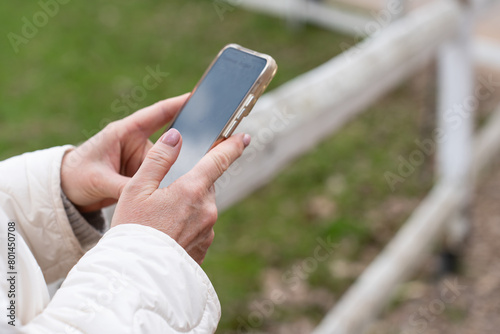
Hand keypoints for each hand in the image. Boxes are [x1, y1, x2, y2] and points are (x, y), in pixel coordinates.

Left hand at [61, 94, 188, 211]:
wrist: (66, 192)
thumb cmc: (76, 176)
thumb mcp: (99, 180)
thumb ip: (124, 186)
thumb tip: (148, 195)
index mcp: (125, 132)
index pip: (157, 113)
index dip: (179, 103)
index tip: (200, 96)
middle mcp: (136, 144)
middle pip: (169, 142)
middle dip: (188, 144)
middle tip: (213, 144)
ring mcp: (140, 160)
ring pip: (167, 163)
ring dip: (177, 170)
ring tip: (193, 178)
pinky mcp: (141, 174)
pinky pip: (160, 176)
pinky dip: (168, 183)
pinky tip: (180, 190)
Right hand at [111, 129, 249, 263]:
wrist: (136, 276)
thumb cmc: (132, 230)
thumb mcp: (136, 189)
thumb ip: (158, 159)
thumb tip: (176, 137)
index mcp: (192, 190)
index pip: (218, 160)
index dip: (232, 146)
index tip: (243, 138)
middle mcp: (207, 209)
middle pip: (204, 185)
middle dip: (189, 184)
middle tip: (163, 194)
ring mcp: (208, 230)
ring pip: (201, 207)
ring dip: (187, 206)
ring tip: (160, 219)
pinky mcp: (205, 246)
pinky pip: (200, 227)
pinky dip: (187, 225)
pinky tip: (167, 233)